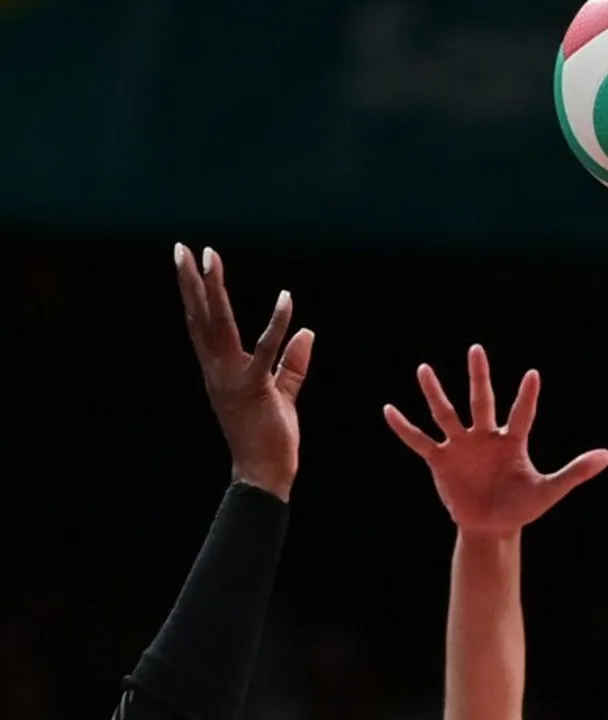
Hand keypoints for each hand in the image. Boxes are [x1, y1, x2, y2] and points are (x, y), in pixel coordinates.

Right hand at [175, 244, 313, 501]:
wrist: (264, 474)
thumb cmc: (270, 437)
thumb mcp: (283, 393)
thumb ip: (293, 363)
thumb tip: (307, 330)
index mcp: (220, 371)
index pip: (204, 325)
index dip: (197, 294)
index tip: (191, 263)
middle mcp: (218, 371)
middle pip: (202, 318)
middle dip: (193, 282)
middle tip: (184, 248)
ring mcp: (233, 379)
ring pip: (219, 326)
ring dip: (215, 291)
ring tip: (210, 258)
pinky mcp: (255, 389)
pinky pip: (266, 350)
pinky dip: (277, 324)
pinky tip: (287, 298)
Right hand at [384, 344, 607, 537]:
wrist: (492, 527)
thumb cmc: (521, 506)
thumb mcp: (550, 490)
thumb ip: (576, 472)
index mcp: (512, 441)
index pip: (522, 414)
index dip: (527, 397)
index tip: (533, 375)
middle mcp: (485, 437)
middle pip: (481, 402)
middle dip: (478, 377)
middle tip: (476, 349)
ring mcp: (462, 446)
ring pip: (447, 414)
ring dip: (435, 393)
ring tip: (424, 369)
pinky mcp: (441, 461)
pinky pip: (420, 441)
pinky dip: (404, 427)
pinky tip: (389, 409)